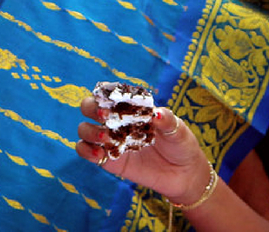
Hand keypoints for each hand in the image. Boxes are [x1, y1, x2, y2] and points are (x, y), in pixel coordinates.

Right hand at [76, 98, 212, 205]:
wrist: (184, 174)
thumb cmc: (180, 144)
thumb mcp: (178, 130)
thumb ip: (167, 120)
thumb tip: (157, 114)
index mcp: (130, 109)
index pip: (109, 95)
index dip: (104, 94)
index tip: (110, 99)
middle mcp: (116, 122)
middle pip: (89, 108)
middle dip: (91, 108)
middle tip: (104, 115)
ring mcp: (110, 140)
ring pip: (85, 130)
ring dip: (89, 131)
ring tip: (106, 137)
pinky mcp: (108, 160)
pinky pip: (86, 152)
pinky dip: (86, 151)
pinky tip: (99, 154)